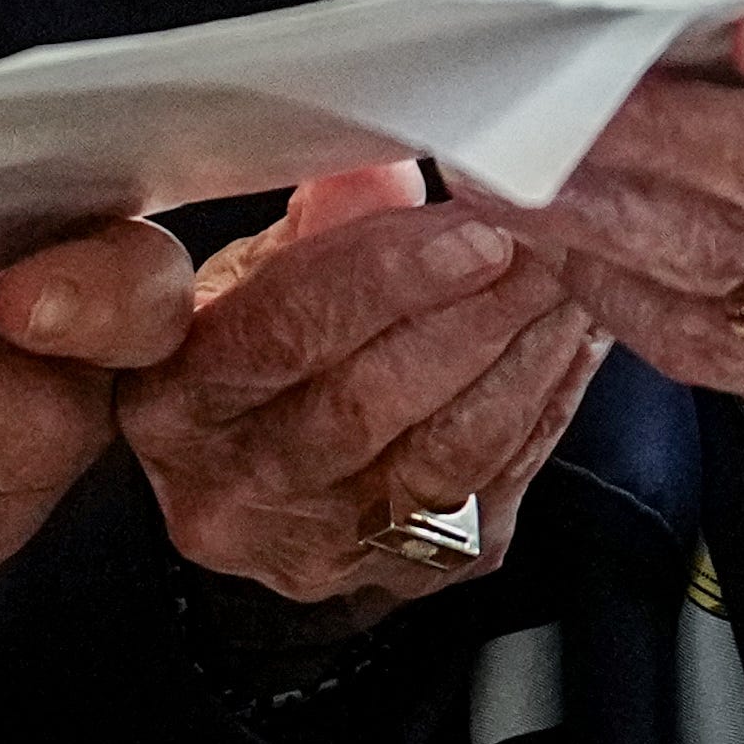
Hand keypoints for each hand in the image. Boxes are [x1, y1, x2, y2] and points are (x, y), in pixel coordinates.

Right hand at [123, 160, 608, 612]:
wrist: (249, 471)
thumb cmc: (247, 348)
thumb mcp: (248, 275)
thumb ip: (315, 226)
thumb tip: (382, 169)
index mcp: (176, 400)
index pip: (281, 334)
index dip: (382, 280)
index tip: (467, 229)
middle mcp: (234, 488)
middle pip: (371, 399)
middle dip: (475, 311)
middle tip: (545, 243)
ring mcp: (319, 547)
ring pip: (443, 455)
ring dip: (523, 359)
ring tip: (567, 284)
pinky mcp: (400, 573)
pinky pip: (490, 492)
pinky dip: (542, 408)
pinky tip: (566, 346)